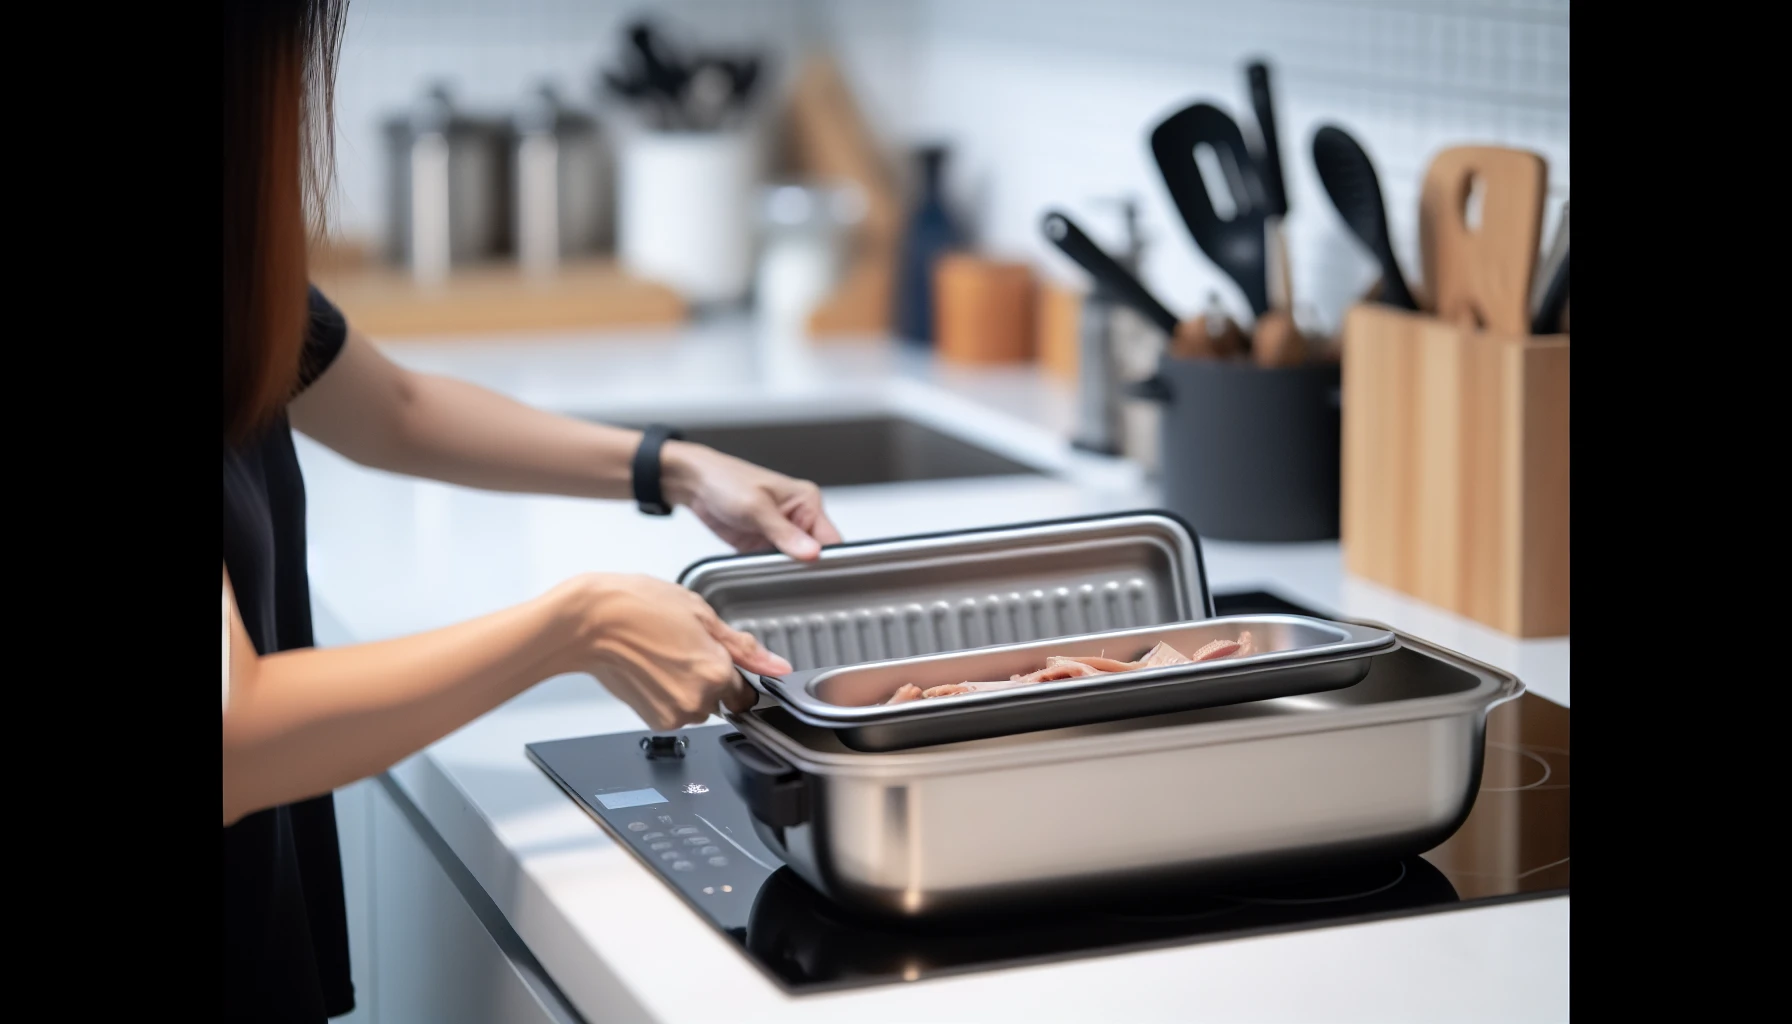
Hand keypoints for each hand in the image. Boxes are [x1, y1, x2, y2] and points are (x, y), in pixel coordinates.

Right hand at [553, 573, 792, 729]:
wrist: (588, 623)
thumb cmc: (637, 607)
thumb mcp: (701, 613)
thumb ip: (744, 647)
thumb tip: (777, 666)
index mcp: (717, 672)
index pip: (747, 691)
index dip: (734, 670)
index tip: (717, 656)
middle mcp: (698, 700)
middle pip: (722, 698)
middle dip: (710, 677)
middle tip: (684, 647)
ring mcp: (674, 714)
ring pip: (697, 706)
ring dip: (688, 686)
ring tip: (664, 655)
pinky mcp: (653, 720)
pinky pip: (674, 711)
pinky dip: (667, 694)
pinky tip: (651, 668)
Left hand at [661, 442, 843, 560]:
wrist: (694, 484)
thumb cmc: (725, 480)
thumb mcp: (756, 507)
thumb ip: (785, 533)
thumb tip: (813, 554)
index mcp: (807, 502)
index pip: (830, 538)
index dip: (827, 559)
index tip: (820, 577)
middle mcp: (798, 518)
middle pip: (815, 554)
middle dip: (805, 568)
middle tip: (794, 579)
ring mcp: (781, 533)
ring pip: (795, 563)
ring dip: (786, 571)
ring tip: (776, 576)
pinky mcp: (763, 545)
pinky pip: (774, 565)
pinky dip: (770, 572)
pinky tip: (764, 575)